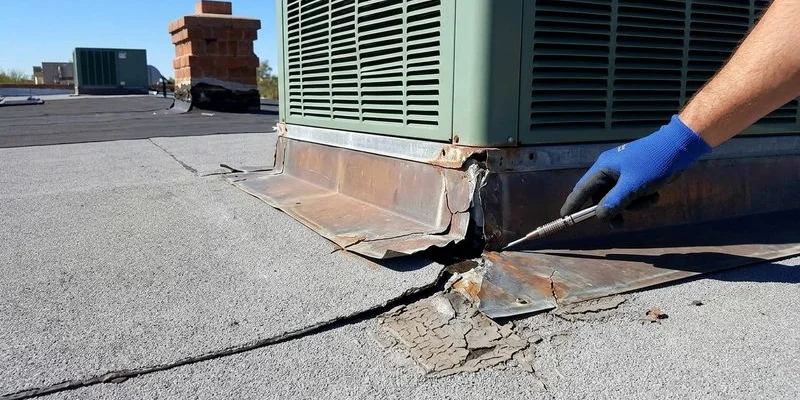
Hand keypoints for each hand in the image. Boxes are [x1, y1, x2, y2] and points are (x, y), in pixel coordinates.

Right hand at [560, 115, 711, 225]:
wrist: (679, 148)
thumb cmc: (653, 163)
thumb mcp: (633, 186)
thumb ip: (614, 202)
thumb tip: (599, 216)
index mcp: (603, 168)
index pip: (582, 188)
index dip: (572, 203)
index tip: (564, 216)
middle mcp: (610, 170)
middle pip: (602, 197)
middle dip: (613, 210)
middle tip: (619, 224)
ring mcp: (624, 174)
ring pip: (619, 198)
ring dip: (633, 204)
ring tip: (648, 199)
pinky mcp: (637, 177)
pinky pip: (632, 194)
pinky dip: (642, 199)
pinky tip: (655, 194)